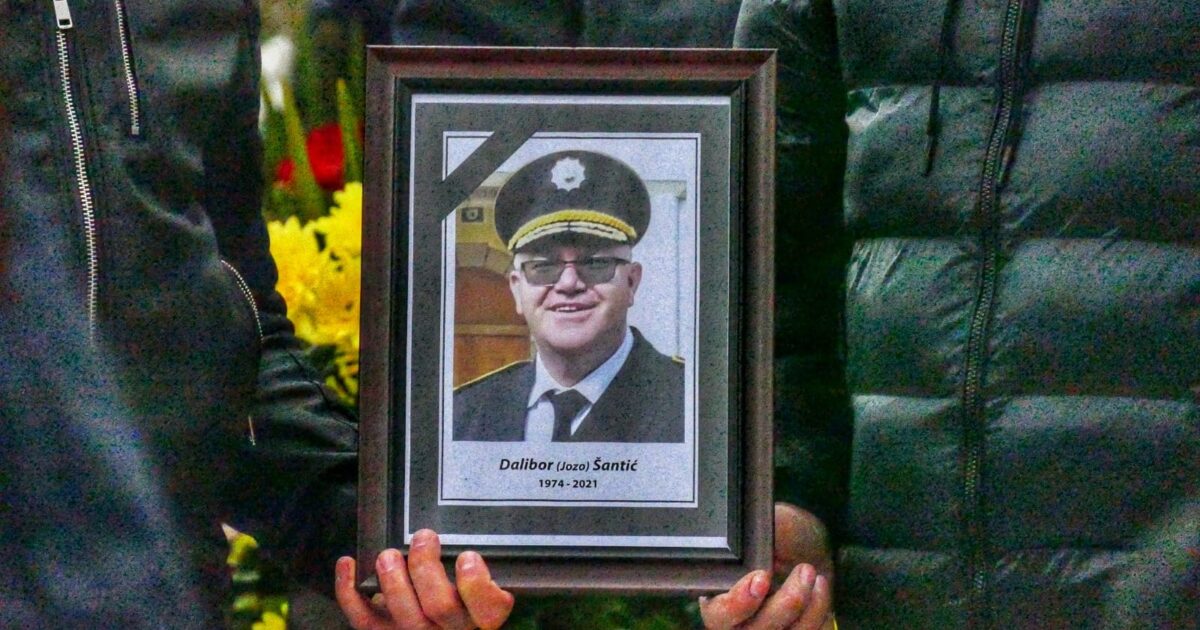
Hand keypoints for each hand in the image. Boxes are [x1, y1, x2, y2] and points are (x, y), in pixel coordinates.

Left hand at [335, 529, 514, 629]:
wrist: (430, 625)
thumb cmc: (457, 596)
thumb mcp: (477, 583)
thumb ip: (476, 566)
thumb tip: (460, 530)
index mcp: (479, 617)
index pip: (489, 610)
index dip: (477, 584)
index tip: (468, 556)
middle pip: (440, 606)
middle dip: (426, 568)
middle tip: (424, 537)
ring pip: (404, 615)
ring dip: (393, 580)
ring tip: (389, 554)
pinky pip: (364, 621)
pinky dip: (348, 591)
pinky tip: (347, 562)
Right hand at [699, 503, 834, 628]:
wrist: (808, 546)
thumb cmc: (782, 535)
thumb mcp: (768, 523)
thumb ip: (756, 532)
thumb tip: (753, 531)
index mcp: (717, 592)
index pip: (717, 611)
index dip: (737, 602)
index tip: (762, 578)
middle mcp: (737, 620)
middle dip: (785, 602)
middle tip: (804, 571)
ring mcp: (766, 629)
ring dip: (807, 609)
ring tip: (815, 576)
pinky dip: (818, 615)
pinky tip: (820, 590)